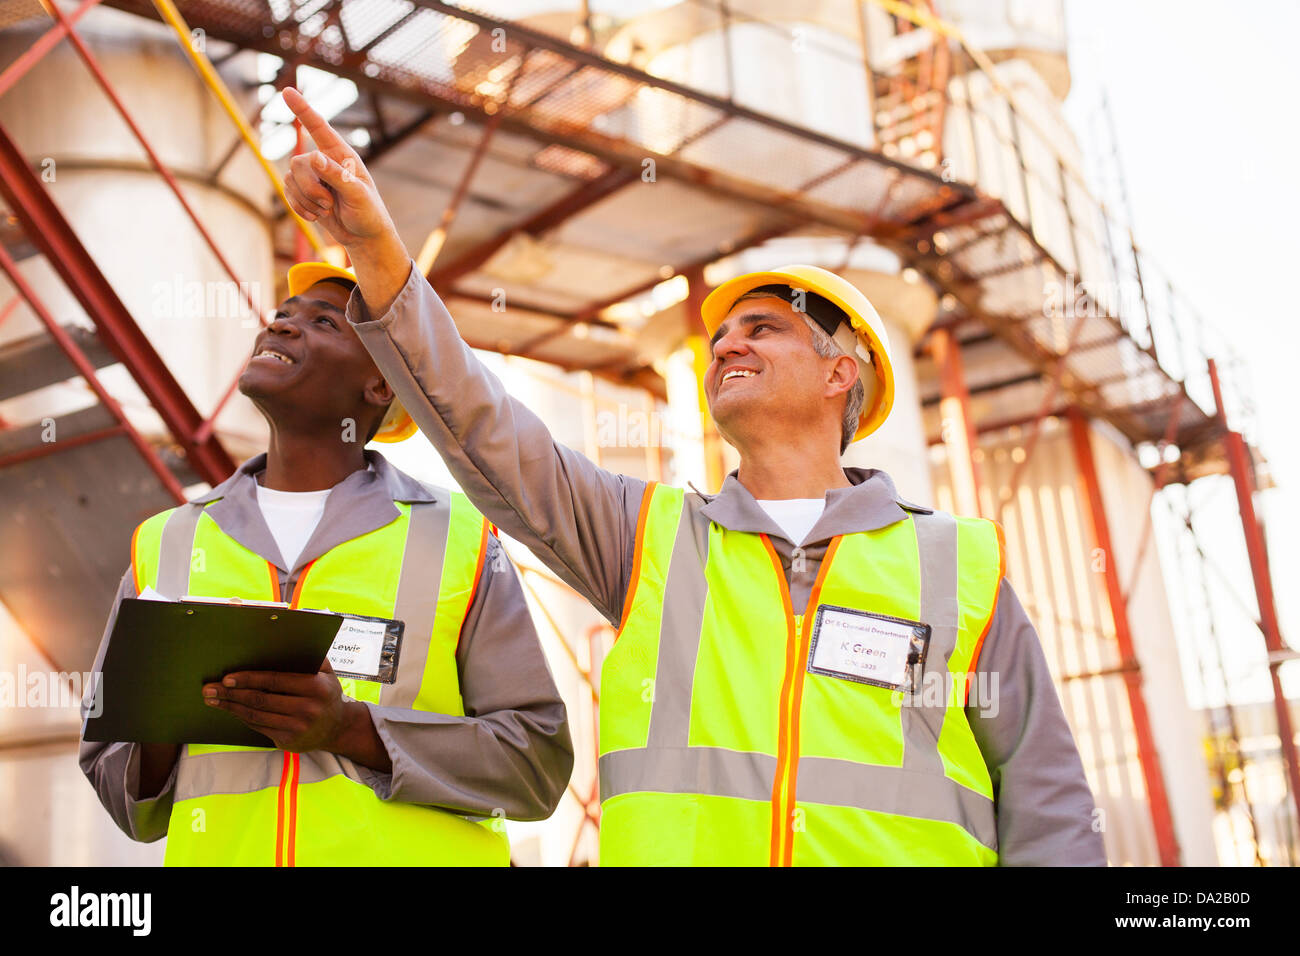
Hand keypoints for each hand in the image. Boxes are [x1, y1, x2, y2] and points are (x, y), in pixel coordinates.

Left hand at [203, 659, 350, 752]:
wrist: (337, 729)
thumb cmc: (326, 694)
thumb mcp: (327, 672)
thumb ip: (311, 657)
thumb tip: (285, 641)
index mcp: (316, 687)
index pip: (275, 681)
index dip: (249, 679)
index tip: (227, 677)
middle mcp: (308, 709)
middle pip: (261, 699)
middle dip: (231, 693)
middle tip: (210, 689)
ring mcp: (298, 728)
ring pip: (256, 715)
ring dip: (231, 707)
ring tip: (213, 700)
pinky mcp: (289, 741)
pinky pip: (259, 727)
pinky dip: (242, 717)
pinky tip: (230, 709)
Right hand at [282, 86, 397, 249]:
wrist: (363, 237)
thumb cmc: (368, 213)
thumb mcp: (358, 195)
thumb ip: (336, 175)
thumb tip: (313, 156)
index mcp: (341, 155)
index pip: (319, 127)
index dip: (302, 109)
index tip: (287, 91)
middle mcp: (324, 161)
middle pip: (297, 163)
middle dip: (309, 188)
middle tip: (329, 203)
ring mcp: (312, 176)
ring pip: (289, 180)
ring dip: (306, 200)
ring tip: (327, 209)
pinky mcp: (303, 191)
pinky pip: (287, 193)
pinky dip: (300, 208)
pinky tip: (316, 216)